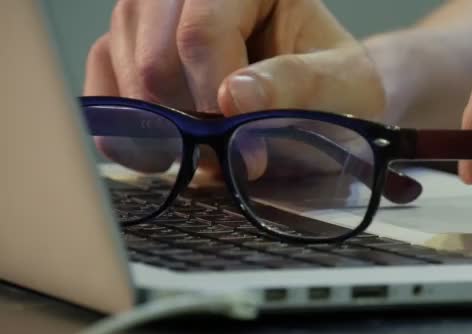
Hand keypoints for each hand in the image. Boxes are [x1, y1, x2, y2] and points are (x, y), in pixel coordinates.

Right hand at [84, 0, 383, 181]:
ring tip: (211, 146)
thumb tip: (234, 97)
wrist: (312, 101)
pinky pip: (104, 90)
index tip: (246, 153)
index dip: (216, 99)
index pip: (203, 29)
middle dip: (193, 121)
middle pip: (156, 57)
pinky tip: (167, 147)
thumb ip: (297, 85)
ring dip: (169, 129)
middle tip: (227, 154)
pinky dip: (133, 131)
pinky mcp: (125, 49)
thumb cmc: (330, 89)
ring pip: (129, 76)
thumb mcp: (340, 87)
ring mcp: (149, 15)